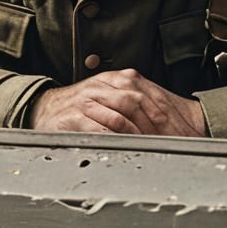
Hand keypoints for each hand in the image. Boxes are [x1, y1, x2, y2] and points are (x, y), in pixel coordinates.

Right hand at [29, 69, 205, 136]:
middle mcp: (100, 87)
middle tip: (173, 142)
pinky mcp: (74, 119)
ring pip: (120, 116)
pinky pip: (99, 129)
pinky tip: (127, 148)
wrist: (45, 109)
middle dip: (157, 125)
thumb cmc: (80, 107)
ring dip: (140, 134)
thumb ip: (132, 100)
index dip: (166, 112)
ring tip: (154, 147)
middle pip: (136, 102)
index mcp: (113, 79)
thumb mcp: (107, 95)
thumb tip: (165, 118)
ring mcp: (86, 102)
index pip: (146, 92)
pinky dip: (116, 140)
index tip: (181, 130)